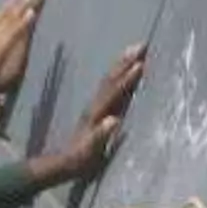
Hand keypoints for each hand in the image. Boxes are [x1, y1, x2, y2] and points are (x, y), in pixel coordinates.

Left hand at [46, 44, 146, 181]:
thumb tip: (114, 119)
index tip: (140, 64)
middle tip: (141, 44)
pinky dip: (120, 77)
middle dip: (126, 62)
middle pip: (111, 79)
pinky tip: (127, 71)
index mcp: (96, 113)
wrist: (65, 162)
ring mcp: (96, 107)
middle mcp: (96, 106)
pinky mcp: (97, 111)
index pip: (113, 91)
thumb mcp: (90, 150)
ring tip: (135, 51)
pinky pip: (110, 88)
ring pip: (110, 80)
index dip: (126, 78)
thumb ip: (100, 135)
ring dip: (123, 65)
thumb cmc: (80, 159)